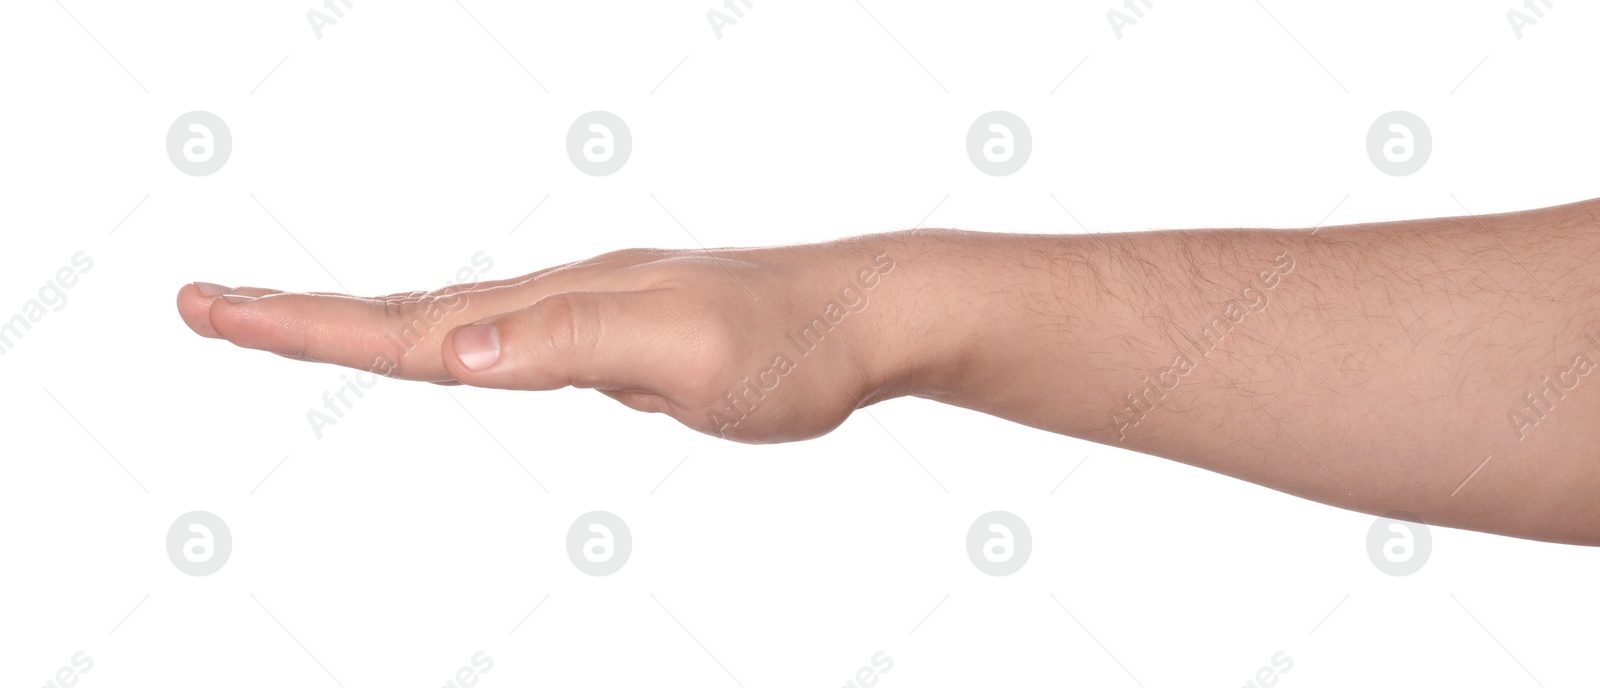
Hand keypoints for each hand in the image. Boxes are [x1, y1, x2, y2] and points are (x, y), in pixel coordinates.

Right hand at [177, 238, 915, 442]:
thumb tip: (451, 348)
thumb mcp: (685, 351)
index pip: (405, 324)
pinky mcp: (617, 341)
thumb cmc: (790, 343)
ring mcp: (587, 316)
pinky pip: (506, 346)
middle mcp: (559, 300)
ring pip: (453, 325)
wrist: (868, 319)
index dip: (301, 325)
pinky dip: (446, 347)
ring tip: (296, 324)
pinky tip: (451, 352)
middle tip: (205, 306)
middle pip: (406, 312)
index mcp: (555, 306)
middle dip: (299, 316)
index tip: (208, 310)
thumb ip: (571, 342)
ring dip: (365, 325)